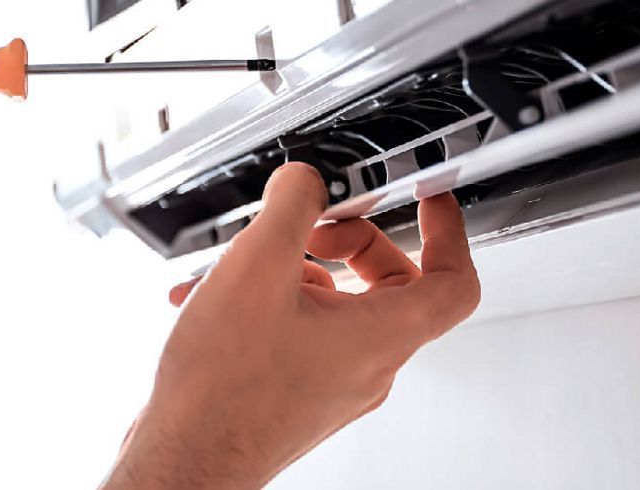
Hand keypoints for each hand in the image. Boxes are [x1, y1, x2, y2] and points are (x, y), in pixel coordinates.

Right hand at [107, 163, 480, 488]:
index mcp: (381, 336)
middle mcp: (368, 365)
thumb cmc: (223, 390)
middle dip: (350, 242)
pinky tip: (216, 295)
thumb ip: (291, 206)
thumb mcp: (257, 267)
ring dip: (296, 270)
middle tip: (311, 228)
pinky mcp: (301, 392)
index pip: (455, 282)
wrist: (184, 459)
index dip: (449, 231)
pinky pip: (304, 330)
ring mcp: (335, 382)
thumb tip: (304, 181)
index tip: (429, 198)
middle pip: (392, 284)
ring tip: (244, 264)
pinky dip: (270, 302)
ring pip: (338, 305)